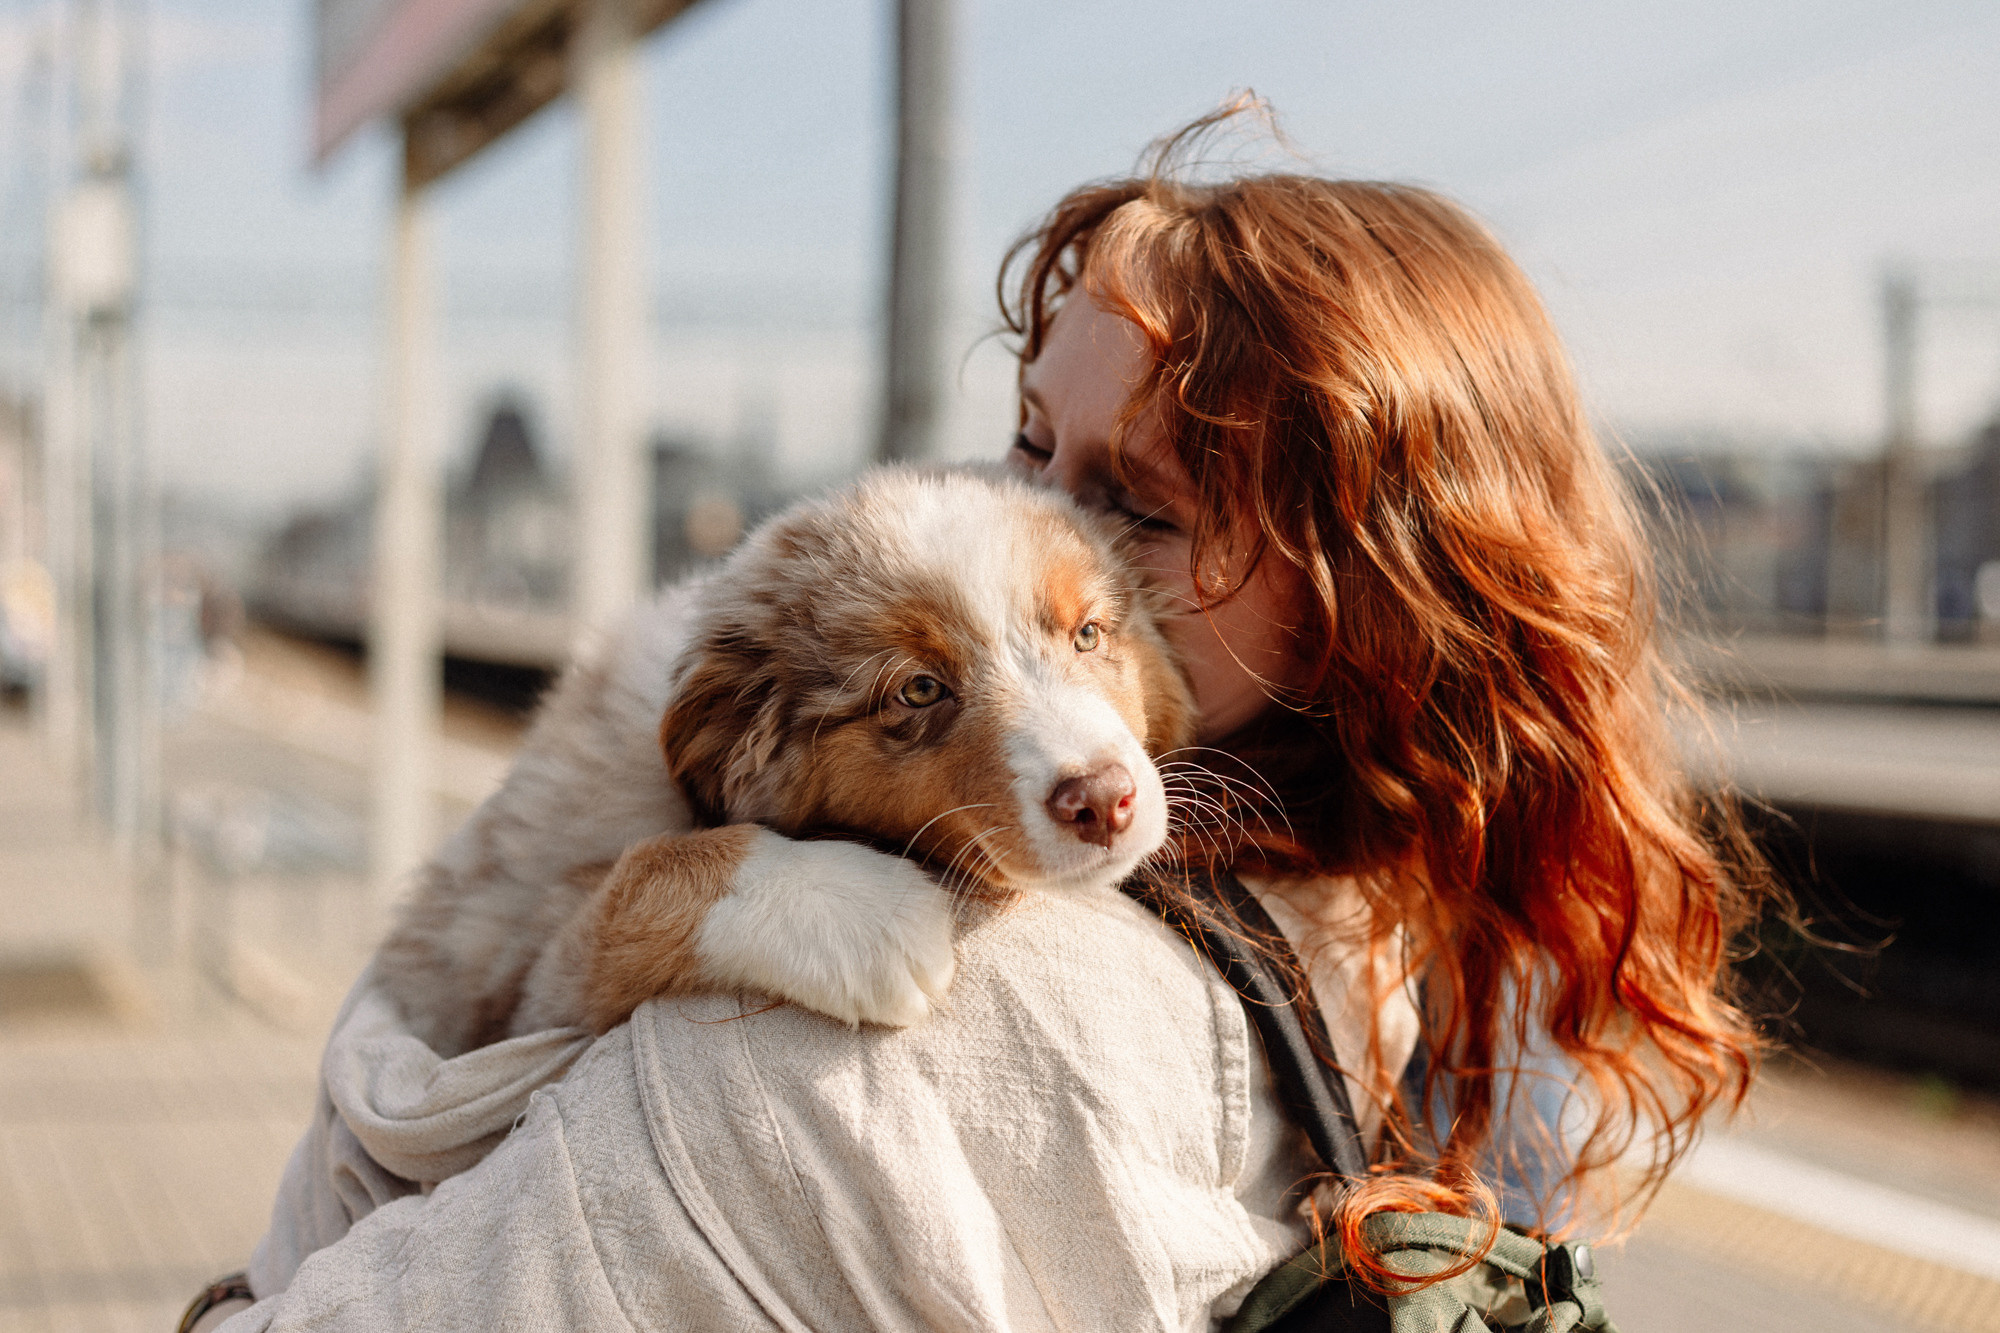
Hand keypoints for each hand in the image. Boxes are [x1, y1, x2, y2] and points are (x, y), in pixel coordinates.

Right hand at [696, 829, 957, 1026]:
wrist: (762, 901)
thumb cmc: (806, 885)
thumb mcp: (872, 875)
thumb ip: (902, 904)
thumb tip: (913, 932)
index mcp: (926, 896)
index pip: (938, 940)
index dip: (909, 950)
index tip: (879, 949)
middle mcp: (930, 927)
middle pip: (938, 973)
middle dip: (909, 977)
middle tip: (865, 969)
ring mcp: (914, 962)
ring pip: (923, 999)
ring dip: (895, 996)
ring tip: (853, 979)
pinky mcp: (891, 995)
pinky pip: (904, 1016)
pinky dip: (879, 1012)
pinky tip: (846, 991)